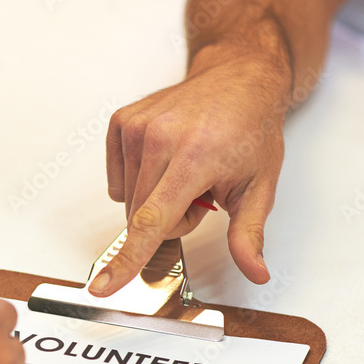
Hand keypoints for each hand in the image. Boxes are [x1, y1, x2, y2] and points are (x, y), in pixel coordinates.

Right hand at [94, 49, 292, 295]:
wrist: (238, 78)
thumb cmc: (250, 129)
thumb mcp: (260, 187)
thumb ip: (249, 235)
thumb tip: (256, 272)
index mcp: (195, 157)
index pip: (152, 222)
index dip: (127, 260)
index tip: (103, 286)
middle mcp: (160, 138)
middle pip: (142, 219)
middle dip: (170, 219)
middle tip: (199, 192)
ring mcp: (136, 127)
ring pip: (128, 202)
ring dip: (154, 200)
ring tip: (183, 172)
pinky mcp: (121, 122)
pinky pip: (117, 180)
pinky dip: (138, 180)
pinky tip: (162, 160)